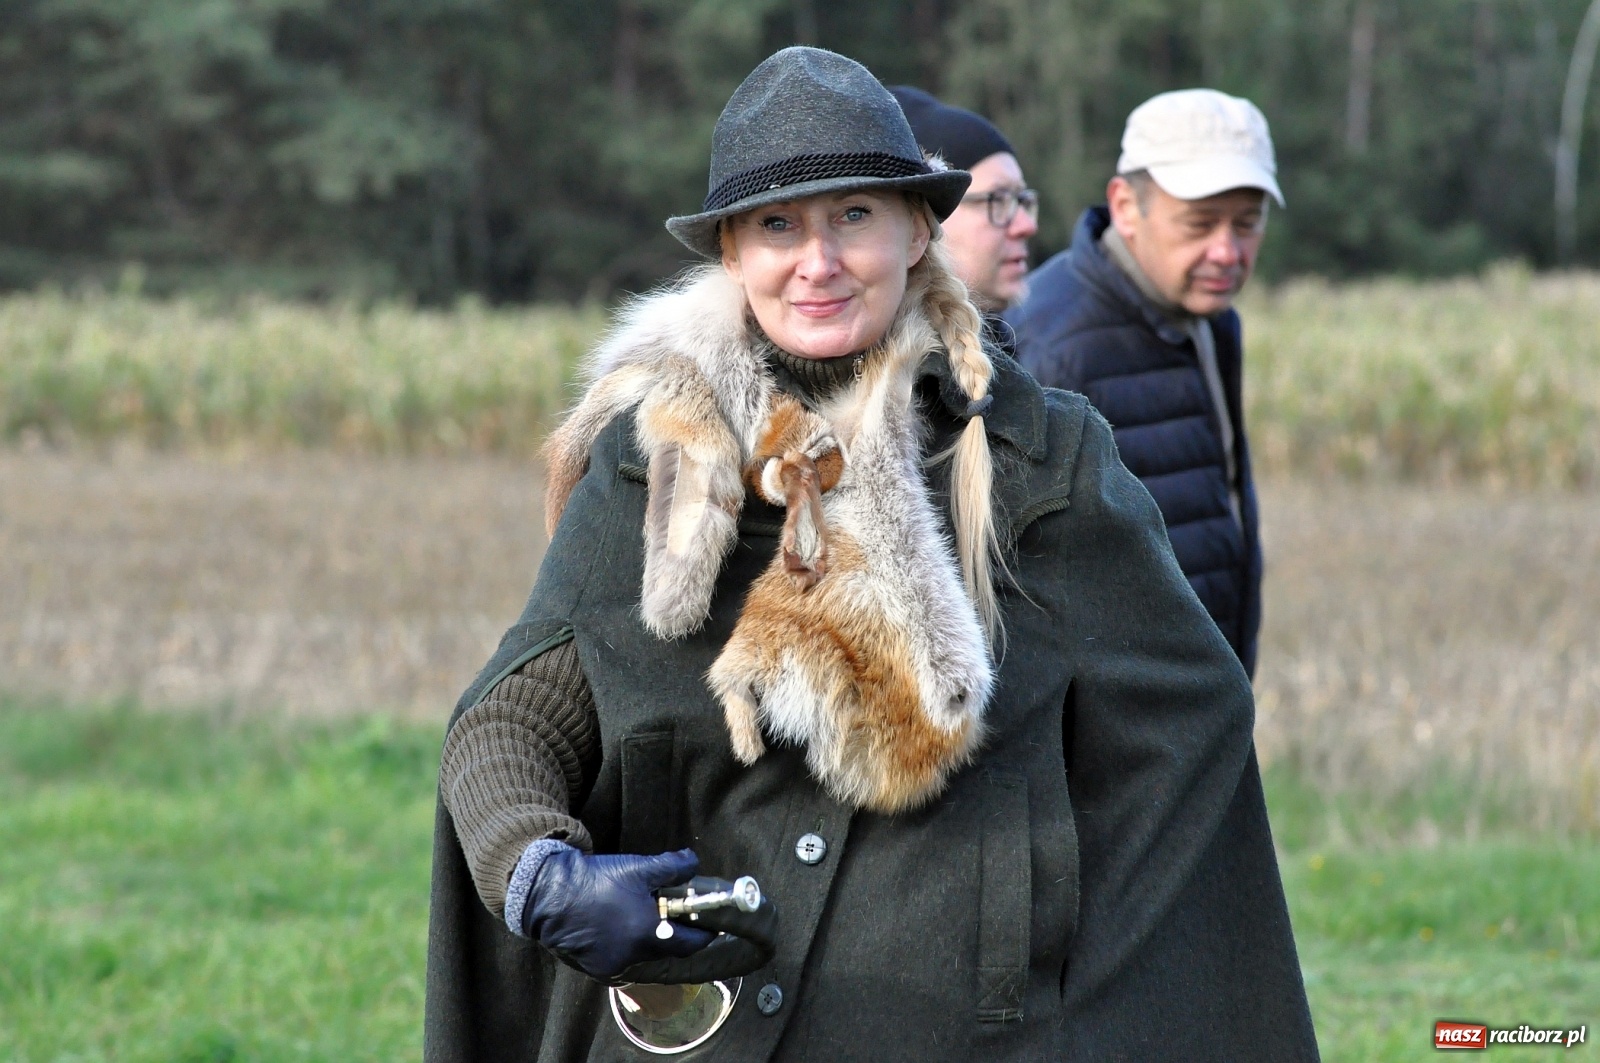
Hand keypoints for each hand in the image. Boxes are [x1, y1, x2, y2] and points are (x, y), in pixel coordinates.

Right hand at [525, 846, 715, 980]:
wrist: (548, 894)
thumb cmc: (596, 880)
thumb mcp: (638, 867)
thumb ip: (673, 866)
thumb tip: (693, 862)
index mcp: (648, 934)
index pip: (691, 944)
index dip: (703, 934)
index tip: (709, 924)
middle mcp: (633, 956)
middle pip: (667, 950)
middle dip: (675, 934)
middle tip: (677, 915)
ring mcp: (612, 966)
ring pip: (643, 955)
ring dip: (649, 940)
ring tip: (644, 918)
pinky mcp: (594, 968)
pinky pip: (621, 960)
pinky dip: (626, 947)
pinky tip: (619, 928)